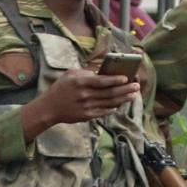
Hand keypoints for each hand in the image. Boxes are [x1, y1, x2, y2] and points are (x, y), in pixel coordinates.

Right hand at [21, 69, 139, 140]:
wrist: (50, 108)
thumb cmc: (60, 88)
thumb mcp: (70, 74)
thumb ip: (86, 71)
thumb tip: (102, 70)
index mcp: (80, 82)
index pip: (101, 81)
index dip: (115, 80)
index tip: (126, 78)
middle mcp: (85, 95)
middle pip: (110, 92)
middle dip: (125, 89)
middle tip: (136, 86)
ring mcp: (87, 107)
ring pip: (110, 103)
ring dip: (124, 99)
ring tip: (133, 95)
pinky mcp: (87, 116)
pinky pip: (104, 111)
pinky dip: (114, 108)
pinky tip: (120, 104)